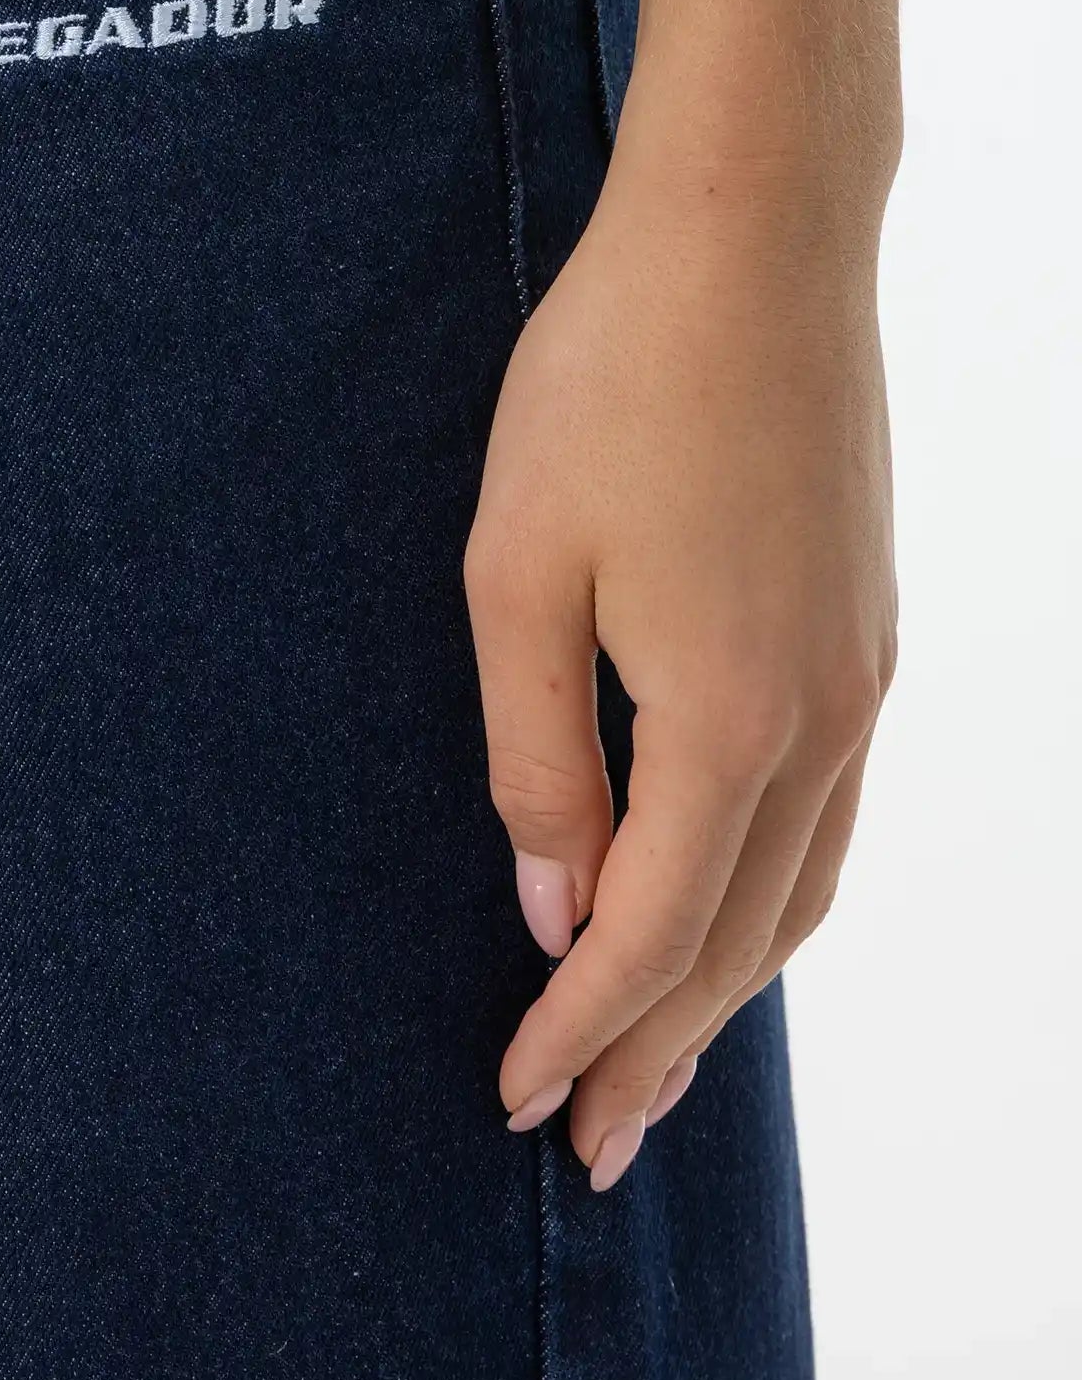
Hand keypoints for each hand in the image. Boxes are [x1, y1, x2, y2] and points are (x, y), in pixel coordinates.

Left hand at [464, 127, 896, 1189]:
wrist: (752, 234)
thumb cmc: (610, 380)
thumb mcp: (518, 566)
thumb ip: (537, 751)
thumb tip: (551, 903)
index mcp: (732, 719)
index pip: (649, 935)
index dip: (578, 1032)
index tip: (515, 1103)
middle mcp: (824, 719)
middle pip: (743, 941)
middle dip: (661, 1053)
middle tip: (592, 1145)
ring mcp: (863, 670)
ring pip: (802, 883)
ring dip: (727, 984)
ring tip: (657, 1059)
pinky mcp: (865, 620)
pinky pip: (829, 809)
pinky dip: (772, 889)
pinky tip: (724, 893)